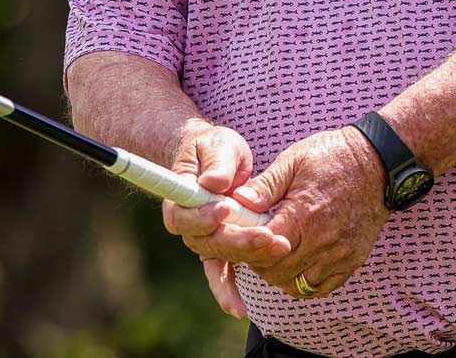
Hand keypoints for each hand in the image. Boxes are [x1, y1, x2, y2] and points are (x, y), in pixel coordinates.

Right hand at [161, 120, 290, 312]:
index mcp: (179, 197)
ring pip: (221, 255)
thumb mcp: (218, 146)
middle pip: (208, 240)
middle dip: (239, 240)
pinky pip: (220, 274)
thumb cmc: (213, 149)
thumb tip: (214, 183)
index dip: (203, 216)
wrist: (215, 160)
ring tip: (276, 251)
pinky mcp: (220, 248)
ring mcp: (204, 239)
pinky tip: (239, 310)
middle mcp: (188, 223)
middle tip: (268, 236)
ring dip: (248, 256)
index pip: (184, 214)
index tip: (226, 208)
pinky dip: (228, 292)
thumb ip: (218, 164)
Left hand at [234, 126, 388, 299]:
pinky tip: (296, 266)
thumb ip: (266, 185)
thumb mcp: (294, 160)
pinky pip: (321, 287)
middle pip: (277, 272)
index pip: (263, 249)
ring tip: (273, 257)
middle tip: (253, 248)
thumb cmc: (331, 157)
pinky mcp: (353, 261)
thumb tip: (238, 201)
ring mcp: (339, 254)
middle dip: (259, 263)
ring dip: (279, 276)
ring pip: (297, 285)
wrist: (376, 163)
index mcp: (303, 215)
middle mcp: (322, 241)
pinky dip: (304, 282)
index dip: (247, 246)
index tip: (242, 237)